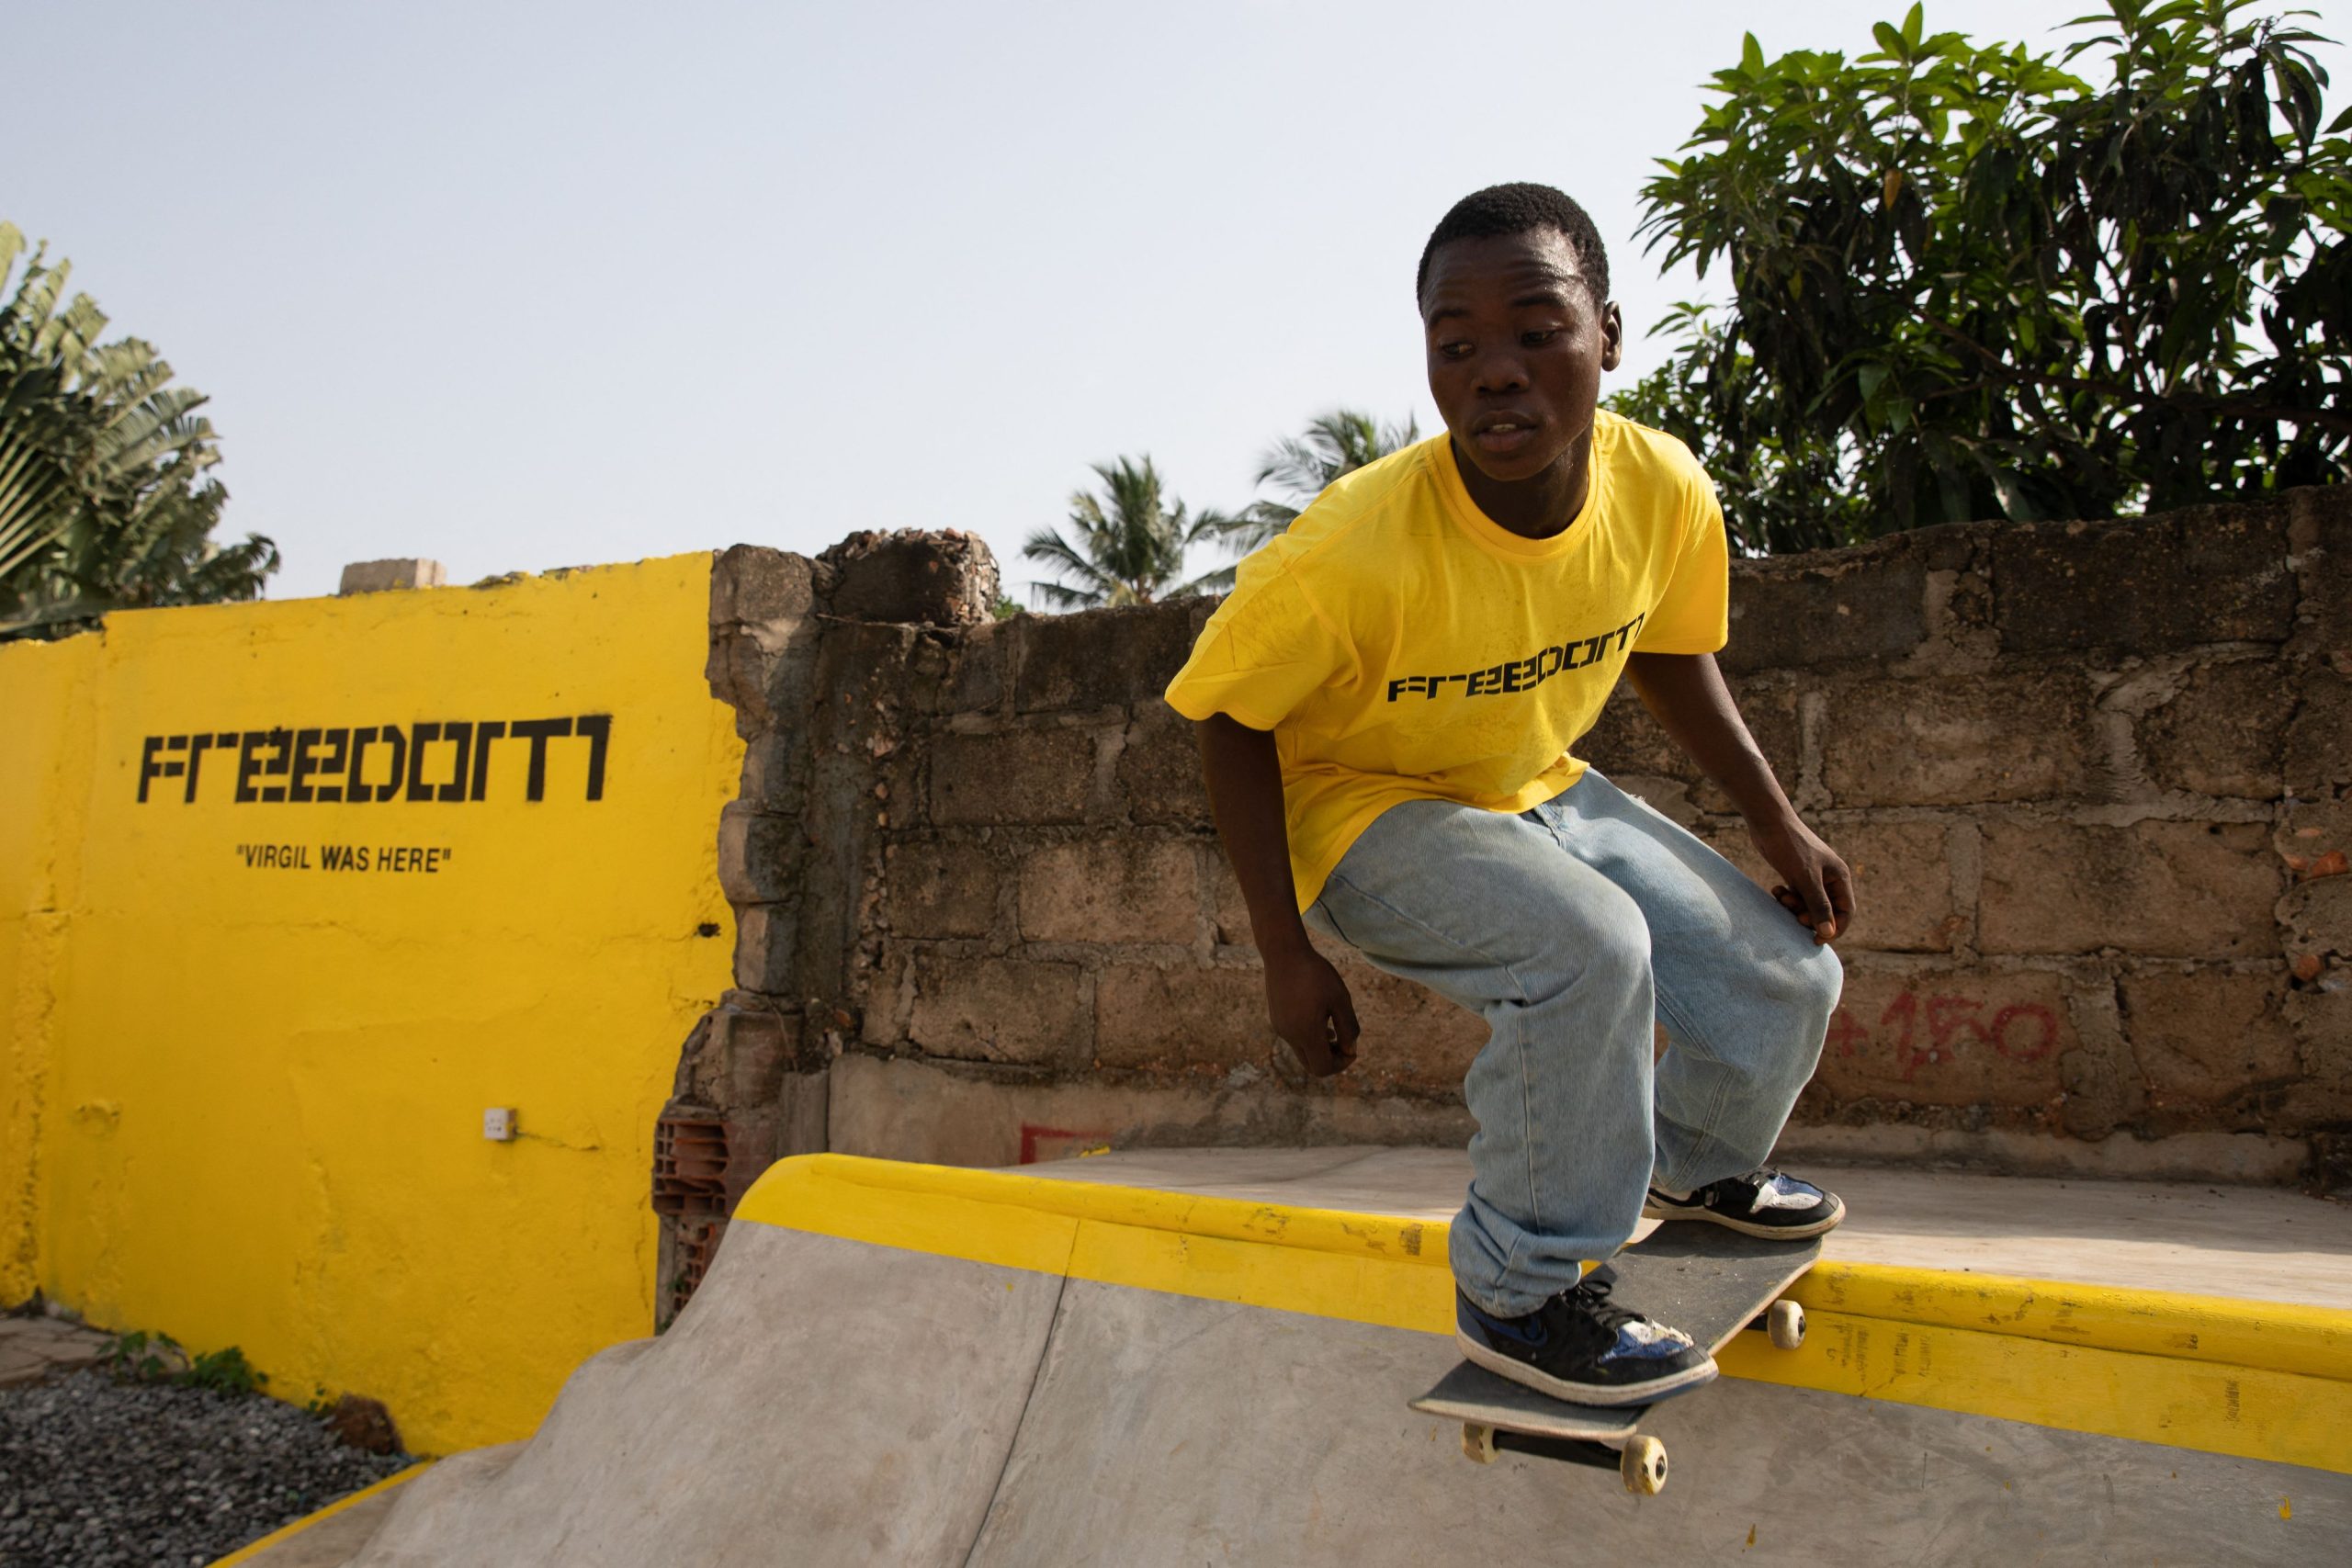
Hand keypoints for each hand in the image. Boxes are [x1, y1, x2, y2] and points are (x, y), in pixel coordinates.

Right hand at [1263, 943, 1360, 1075]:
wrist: (1283, 952)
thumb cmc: (1315, 973)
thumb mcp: (1340, 999)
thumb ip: (1348, 1028)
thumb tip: (1350, 1049)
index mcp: (1305, 1033)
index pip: (1323, 1068)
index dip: (1341, 1065)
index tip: (1353, 1048)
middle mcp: (1289, 1035)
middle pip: (1311, 1065)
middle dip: (1331, 1059)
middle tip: (1345, 1043)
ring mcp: (1280, 1028)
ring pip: (1303, 1052)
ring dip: (1321, 1047)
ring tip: (1334, 1029)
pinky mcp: (1276, 1019)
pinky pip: (1295, 1039)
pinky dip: (1309, 1037)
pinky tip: (1320, 1018)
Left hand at [1747, 813, 1855, 944]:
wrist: (1768, 822)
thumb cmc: (1790, 847)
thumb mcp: (1805, 879)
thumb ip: (1818, 906)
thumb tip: (1828, 933)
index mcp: (1839, 877)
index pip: (1845, 912)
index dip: (1834, 929)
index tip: (1815, 940)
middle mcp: (1829, 878)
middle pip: (1826, 910)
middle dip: (1809, 916)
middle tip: (1794, 915)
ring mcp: (1812, 876)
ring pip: (1808, 904)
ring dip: (1795, 907)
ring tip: (1781, 896)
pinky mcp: (1796, 874)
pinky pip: (1796, 896)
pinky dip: (1787, 898)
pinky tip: (1776, 889)